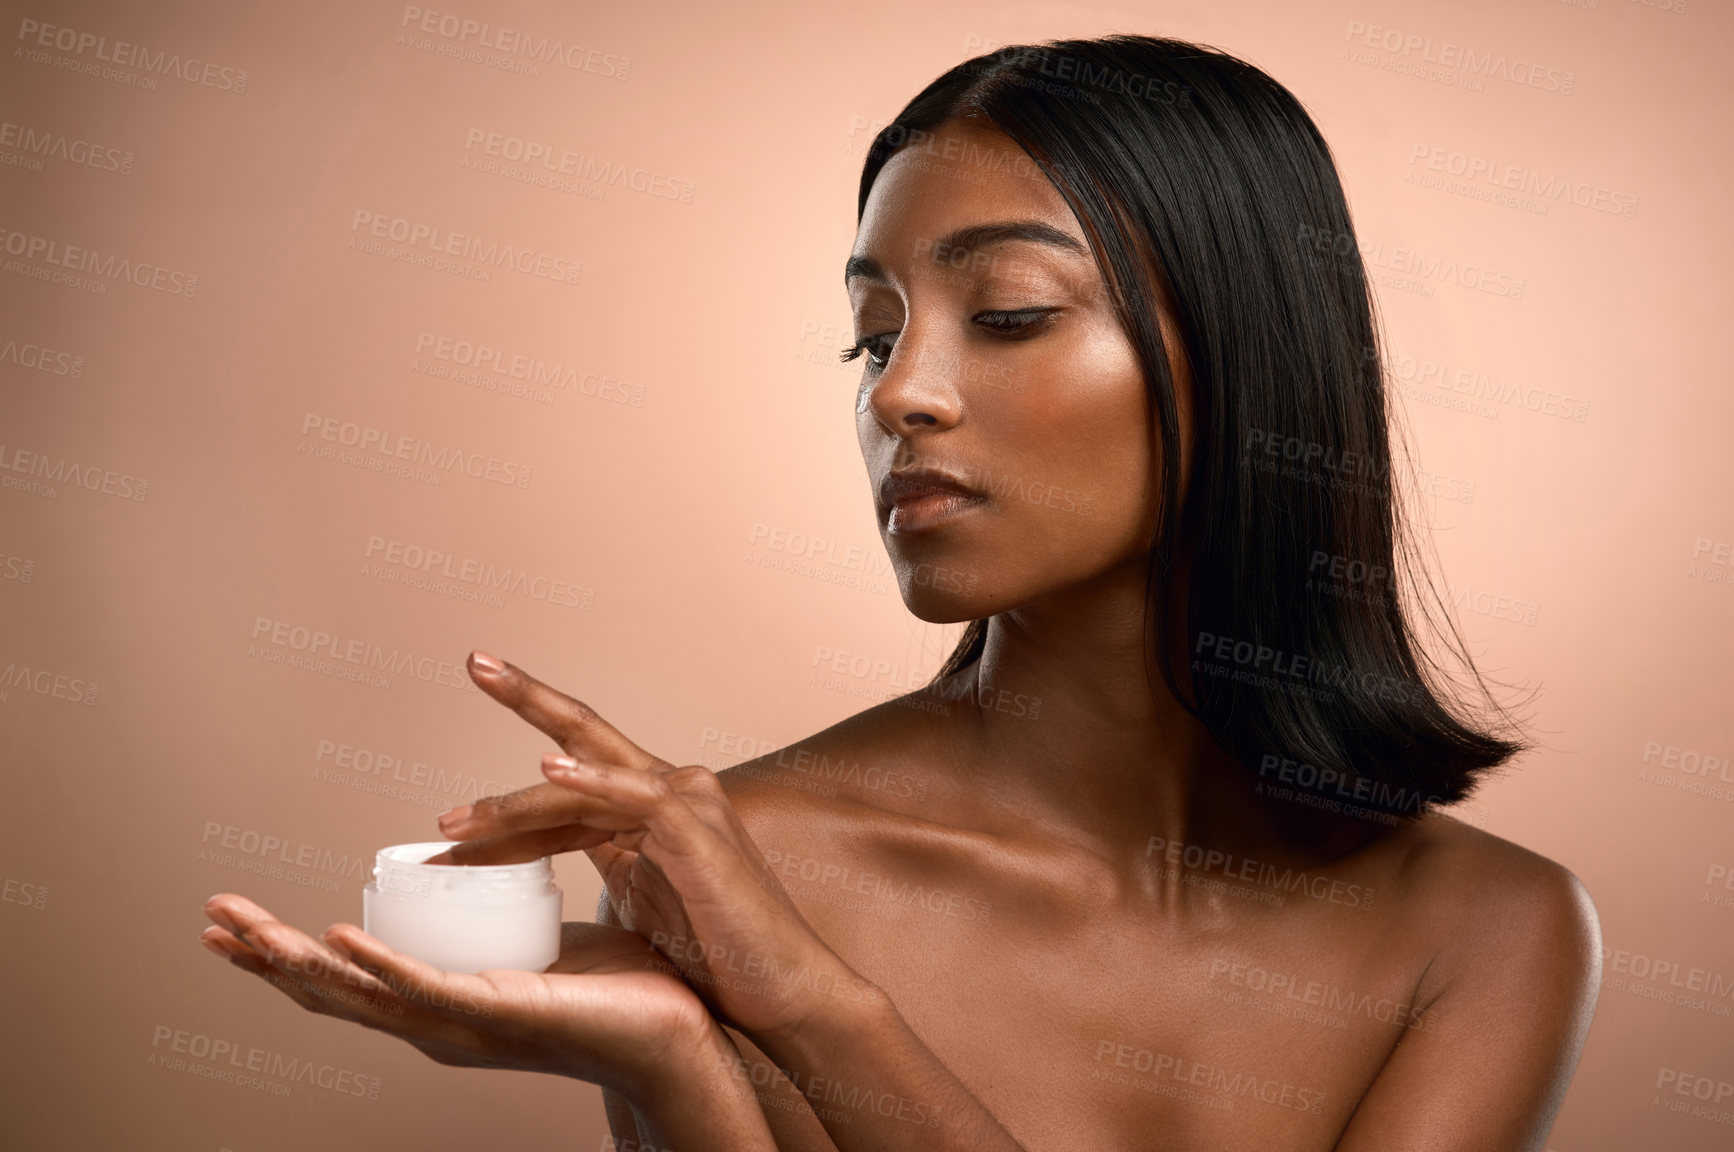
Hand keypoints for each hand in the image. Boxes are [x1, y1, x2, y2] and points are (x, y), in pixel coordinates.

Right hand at [199, 891, 728, 1097]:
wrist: (683, 1032)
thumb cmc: (623, 990)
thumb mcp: (544, 941)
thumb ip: (512, 918)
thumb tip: (496, 869)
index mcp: (449, 1000)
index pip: (352, 976)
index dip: (290, 950)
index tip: (236, 919)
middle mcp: (444, 1020)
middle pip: (334, 990)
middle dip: (265, 954)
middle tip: (208, 917)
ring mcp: (466, 1023)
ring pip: (362, 990)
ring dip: (295, 958)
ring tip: (240, 926)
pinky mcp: (501, 1014)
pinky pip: (428, 988)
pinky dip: (378, 965)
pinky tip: (335, 941)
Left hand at [430, 651, 880, 1043]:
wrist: (779, 990)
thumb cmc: (718, 953)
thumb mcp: (640, 899)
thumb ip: (609, 865)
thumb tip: (550, 870)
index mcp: (652, 806)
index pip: (569, 781)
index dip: (508, 796)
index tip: (450, 806)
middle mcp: (671, 788)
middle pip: (585, 734)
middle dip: (527, 694)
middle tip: (475, 662)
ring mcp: (687, 803)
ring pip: (587, 781)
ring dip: (516, 801)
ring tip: (456, 821)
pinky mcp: (697, 829)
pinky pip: (634, 795)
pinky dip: (591, 781)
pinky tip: (548, 772)